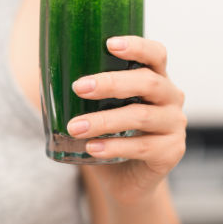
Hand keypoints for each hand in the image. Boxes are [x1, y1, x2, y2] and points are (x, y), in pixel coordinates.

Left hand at [67, 36, 186, 205]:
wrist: (126, 180)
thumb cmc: (111, 136)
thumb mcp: (101, 109)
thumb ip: (87, 92)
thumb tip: (47, 74)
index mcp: (156, 78)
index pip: (155, 54)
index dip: (137, 46)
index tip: (109, 44)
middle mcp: (172, 98)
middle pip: (148, 83)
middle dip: (112, 83)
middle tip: (79, 87)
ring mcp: (175, 125)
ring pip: (142, 116)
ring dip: (104, 121)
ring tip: (75, 127)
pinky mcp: (172, 152)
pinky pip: (142, 146)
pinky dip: (114, 147)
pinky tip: (92, 148)